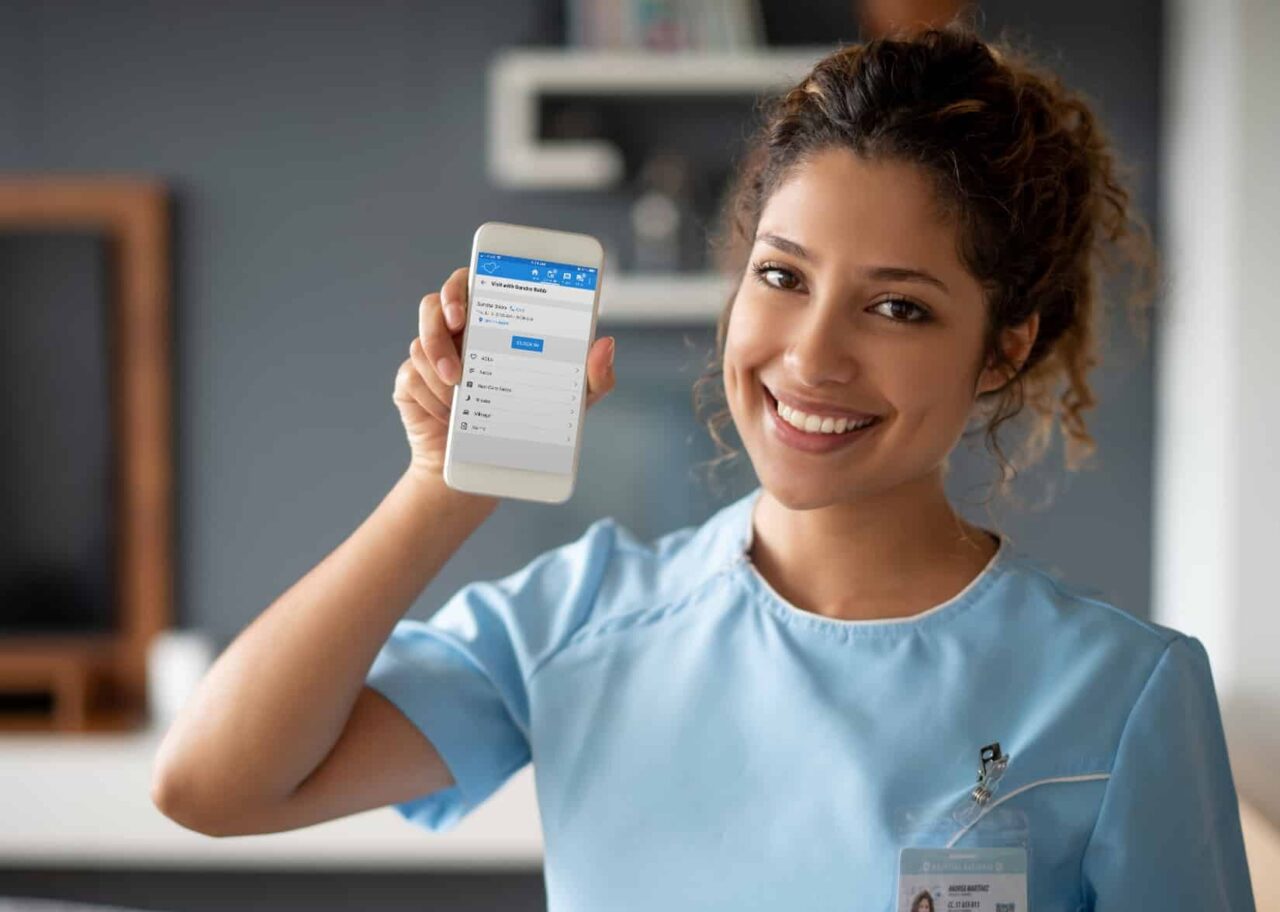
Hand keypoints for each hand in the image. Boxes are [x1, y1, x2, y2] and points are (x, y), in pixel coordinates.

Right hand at [393, 266, 617, 480]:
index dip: (462, 284)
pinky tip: (448, 412)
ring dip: (438, 363)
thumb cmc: (532, 420)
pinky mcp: (413, 383)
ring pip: (421, 342)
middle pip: (435, 304)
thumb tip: (605, 344)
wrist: (491, 467)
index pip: (471, 284)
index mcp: (493, 322)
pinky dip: (430, 394)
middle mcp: (459, 333)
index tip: (466, 303)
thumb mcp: (571, 402)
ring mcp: (432, 357)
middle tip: (458, 330)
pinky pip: (411, 375)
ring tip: (458, 390)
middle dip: (440, 317)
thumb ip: (594, 375)